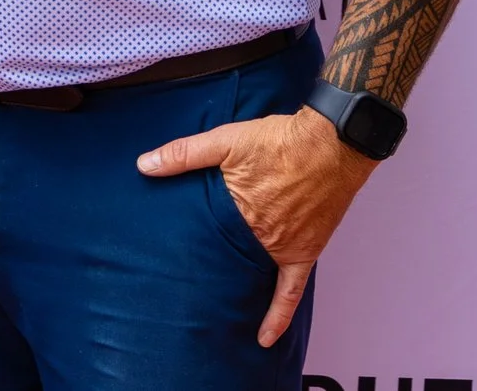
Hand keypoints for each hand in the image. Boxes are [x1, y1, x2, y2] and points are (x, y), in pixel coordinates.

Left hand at [137, 107, 376, 346]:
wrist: (333, 142)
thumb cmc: (279, 140)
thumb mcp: (225, 140)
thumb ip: (183, 154)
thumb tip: (143, 165)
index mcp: (237, 211)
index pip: (202, 236)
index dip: (183, 247)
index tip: (160, 264)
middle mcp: (261, 235)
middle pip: (225, 257)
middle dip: (206, 268)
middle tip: (181, 287)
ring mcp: (284, 247)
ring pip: (252, 275)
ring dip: (234, 289)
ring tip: (211, 308)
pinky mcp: (306, 251)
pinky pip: (292, 292)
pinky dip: (279, 315)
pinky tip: (266, 337)